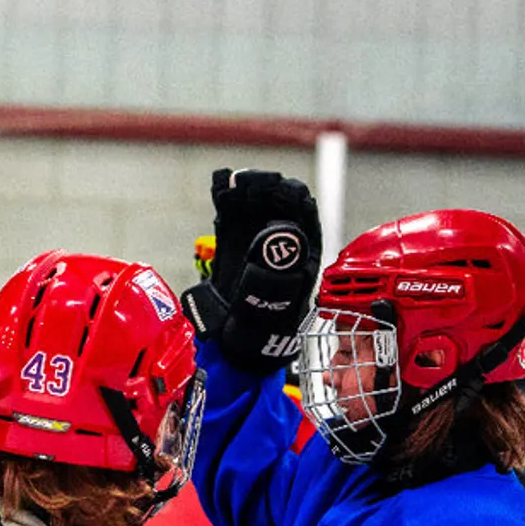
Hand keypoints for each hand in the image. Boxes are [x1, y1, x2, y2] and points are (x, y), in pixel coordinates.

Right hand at [179, 168, 321, 374]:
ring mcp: (256, 239)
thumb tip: (282, 233)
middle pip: (278, 199)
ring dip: (246, 188)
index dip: (292, 196)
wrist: (241, 343)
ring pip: (254, 202)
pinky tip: (220, 185)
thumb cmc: (266, 325)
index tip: (277, 189)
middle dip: (266, 187)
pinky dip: (225, 197)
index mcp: (302, 250)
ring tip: (234, 182)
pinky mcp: (233, 242)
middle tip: (250, 183)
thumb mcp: (278, 299)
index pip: (303, 210)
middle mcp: (281, 240)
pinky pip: (231, 213)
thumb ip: (279, 269)